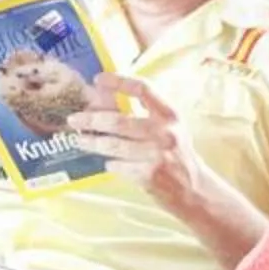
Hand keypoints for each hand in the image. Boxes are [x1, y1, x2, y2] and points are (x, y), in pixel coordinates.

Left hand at [66, 74, 210, 210]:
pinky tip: (107, 163)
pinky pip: (118, 165)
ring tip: (78, 141)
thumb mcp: (168, 129)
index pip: (143, 89)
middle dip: (91, 120)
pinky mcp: (149, 175)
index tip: (98, 79)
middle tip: (73, 119)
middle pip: (119, 121)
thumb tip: (104, 100)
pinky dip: (109, 164)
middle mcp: (165, 132)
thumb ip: (143, 114)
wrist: (195, 189)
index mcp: (170, 115)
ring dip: (92, 143)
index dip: (119, 81)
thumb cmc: (176, 155)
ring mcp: (157, 154)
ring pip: (113, 145)